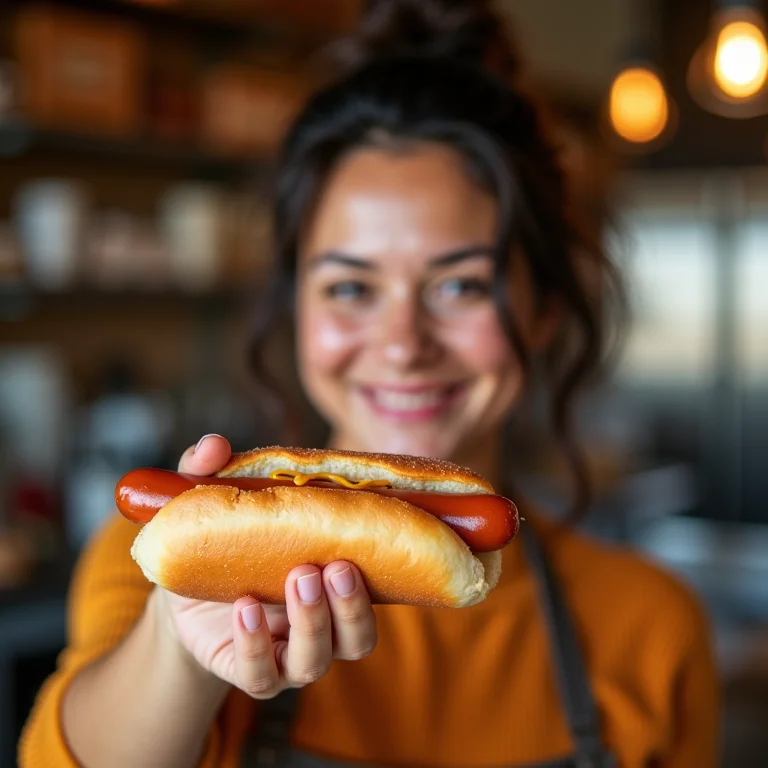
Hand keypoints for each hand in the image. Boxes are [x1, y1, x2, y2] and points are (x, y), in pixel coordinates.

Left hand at [154, 434, 377, 697]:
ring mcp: (287, 652)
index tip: (387, 532)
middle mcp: (321, 623)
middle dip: (351, 605)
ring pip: (319, 660)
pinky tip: (244, 609)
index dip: (392, 568)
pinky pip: (262, 673)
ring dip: (314, 623)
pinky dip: (256, 644)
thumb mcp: (216, 502)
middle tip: (334, 565)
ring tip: (297, 578)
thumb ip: (213, 472)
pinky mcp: (250, 671)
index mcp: (332, 580)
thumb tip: (214, 444)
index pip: (378, 585)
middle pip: (358, 637)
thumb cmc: (220, 540)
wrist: (180, 593)